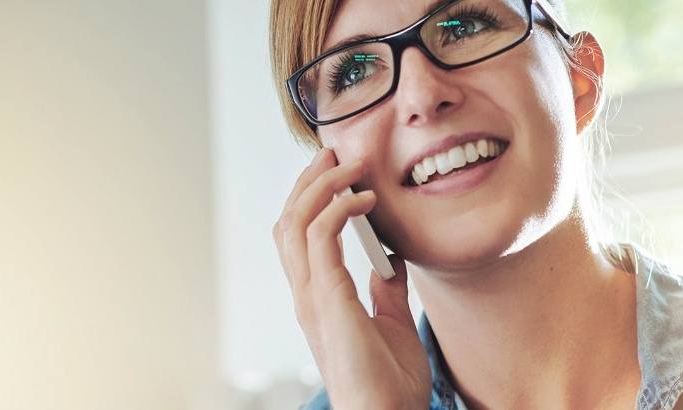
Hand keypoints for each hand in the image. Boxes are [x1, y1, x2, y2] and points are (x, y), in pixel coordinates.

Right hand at [273, 148, 430, 408]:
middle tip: (334, 152)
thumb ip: (387, 291)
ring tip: (349, 164)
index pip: (299, 236)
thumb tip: (390, 261)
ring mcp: (313, 297)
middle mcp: (307, 294)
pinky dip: (339, 210)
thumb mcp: (393, 325)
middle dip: (308, 180)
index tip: (338, 171)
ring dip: (320, 185)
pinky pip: (322, 239)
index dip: (311, 198)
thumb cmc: (389, 385)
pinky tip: (366, 199)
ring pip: (296, 222)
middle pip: (288, 220)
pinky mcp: (328, 300)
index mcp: (318, 298)